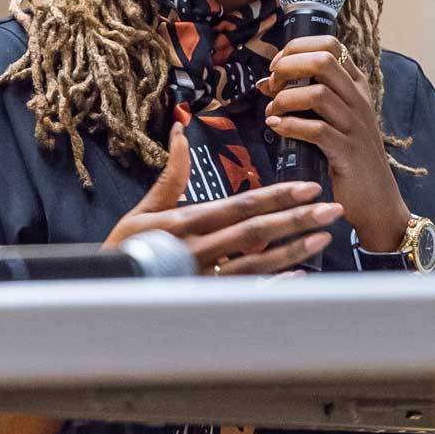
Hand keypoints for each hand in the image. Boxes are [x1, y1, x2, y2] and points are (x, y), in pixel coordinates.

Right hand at [105, 122, 339, 275]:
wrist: (102, 293)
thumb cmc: (125, 250)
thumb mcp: (144, 210)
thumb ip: (170, 175)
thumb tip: (181, 131)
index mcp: (184, 224)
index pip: (239, 206)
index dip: (276, 196)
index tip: (307, 187)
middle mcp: (197, 252)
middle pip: (255, 234)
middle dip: (296, 220)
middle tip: (332, 210)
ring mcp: (202, 280)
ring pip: (256, 266)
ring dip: (292, 252)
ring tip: (322, 238)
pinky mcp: (204, 302)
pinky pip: (245, 296)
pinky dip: (273, 287)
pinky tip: (300, 278)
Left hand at [260, 36, 408, 250]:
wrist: (377, 201)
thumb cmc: (348, 158)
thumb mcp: (333, 121)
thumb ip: (306, 98)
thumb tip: (266, 82)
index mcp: (356, 87)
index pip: (331, 45)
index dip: (297, 48)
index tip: (276, 66)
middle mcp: (359, 101)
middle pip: (323, 61)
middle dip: (288, 67)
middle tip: (271, 86)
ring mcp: (355, 126)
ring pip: (316, 93)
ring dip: (284, 99)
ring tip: (271, 112)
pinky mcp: (348, 152)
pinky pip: (315, 129)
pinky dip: (289, 125)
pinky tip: (276, 127)